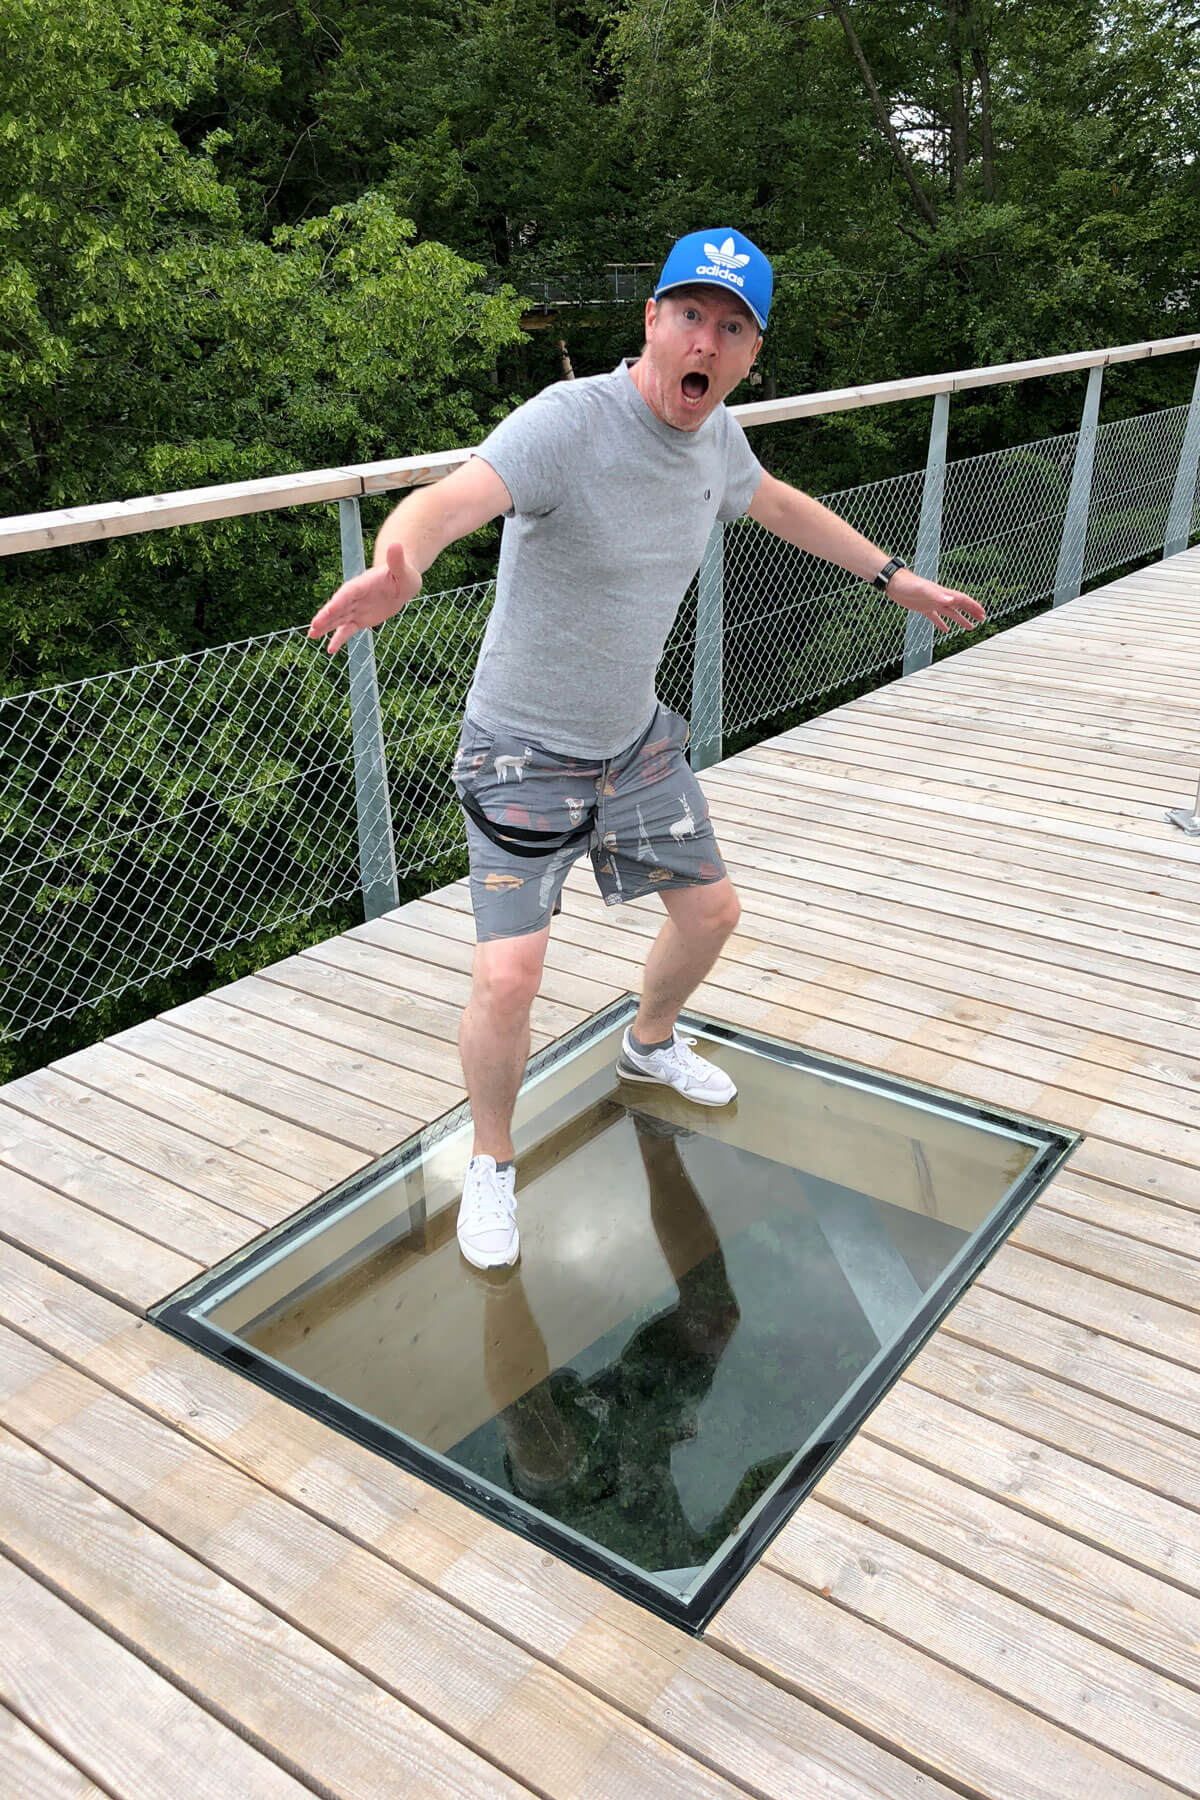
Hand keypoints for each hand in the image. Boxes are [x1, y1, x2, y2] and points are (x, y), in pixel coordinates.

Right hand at [307, 541, 421, 653]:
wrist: (401, 582)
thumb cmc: (403, 573)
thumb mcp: (403, 568)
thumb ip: (396, 559)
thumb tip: (395, 544)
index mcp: (362, 584)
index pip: (349, 593)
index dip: (339, 601)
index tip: (330, 610)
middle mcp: (355, 597)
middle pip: (338, 607)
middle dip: (326, 617)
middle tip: (313, 626)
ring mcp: (356, 608)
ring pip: (338, 619)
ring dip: (325, 627)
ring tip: (311, 635)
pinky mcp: (359, 619)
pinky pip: (347, 630)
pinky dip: (339, 639)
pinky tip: (330, 650)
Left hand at [886, 568, 985, 632]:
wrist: (894, 583)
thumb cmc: (908, 584)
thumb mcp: (923, 590)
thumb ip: (937, 595)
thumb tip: (951, 600)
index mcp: (942, 594)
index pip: (962, 600)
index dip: (973, 606)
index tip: (983, 613)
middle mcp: (939, 598)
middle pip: (960, 606)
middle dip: (972, 612)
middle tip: (982, 619)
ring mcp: (932, 603)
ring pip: (950, 613)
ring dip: (961, 619)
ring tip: (970, 627)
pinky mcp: (922, 608)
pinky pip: (935, 617)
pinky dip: (941, 624)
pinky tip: (945, 630)